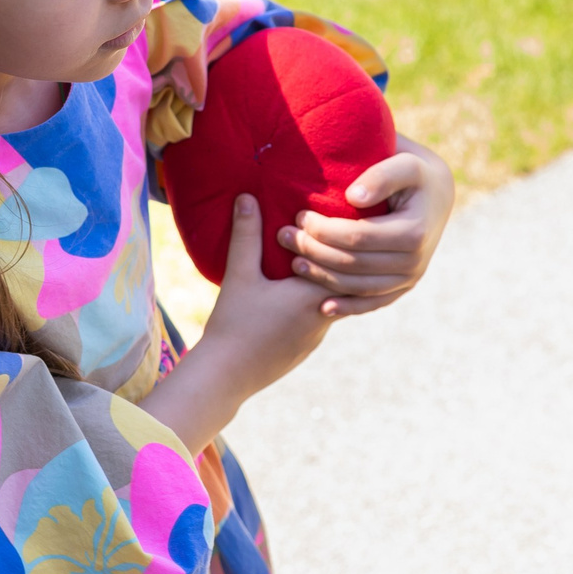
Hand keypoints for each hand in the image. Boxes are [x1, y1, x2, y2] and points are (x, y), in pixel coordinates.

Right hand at [204, 194, 335, 389]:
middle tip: (337, 234)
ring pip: (337, 301)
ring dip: (329, 281)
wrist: (226, 376)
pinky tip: (303, 292)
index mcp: (313, 295)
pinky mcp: (307, 348)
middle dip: (341, 259)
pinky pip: (322, 317)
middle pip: (347, 281)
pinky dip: (318, 300)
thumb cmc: (233, 324)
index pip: (344, 261)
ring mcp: (317, 336)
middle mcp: (324, 317)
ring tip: (321, 258)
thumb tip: (247, 197)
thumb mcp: (239, 276)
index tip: (338, 220)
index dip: (342, 241)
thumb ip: (247, 236)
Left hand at [279, 134, 454, 316]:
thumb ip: (382, 175)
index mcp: (414, 232)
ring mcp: (410, 278)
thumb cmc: (415, 171)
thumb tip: (354, 197)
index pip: (358, 237)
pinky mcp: (404, 287)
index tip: (299, 215)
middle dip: (313, 251)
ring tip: (293, 263)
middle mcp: (415, 261)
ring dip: (322, 278)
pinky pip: (373, 302)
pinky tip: (322, 307)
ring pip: (358, 286)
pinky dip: (347, 307)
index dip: (324, 230)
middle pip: (353, 264)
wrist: (438, 193)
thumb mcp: (406, 162)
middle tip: (283, 237)